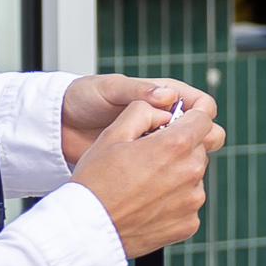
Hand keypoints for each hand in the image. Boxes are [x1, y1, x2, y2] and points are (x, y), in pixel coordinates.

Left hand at [60, 74, 217, 166]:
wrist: (61, 125)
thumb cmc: (83, 100)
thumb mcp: (109, 89)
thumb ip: (137, 91)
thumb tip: (169, 97)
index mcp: (164, 97)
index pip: (201, 106)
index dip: (202, 115)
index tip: (190, 125)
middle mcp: (167, 121)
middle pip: (203, 133)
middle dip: (199, 141)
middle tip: (179, 149)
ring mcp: (158, 144)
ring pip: (190, 156)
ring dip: (182, 160)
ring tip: (157, 162)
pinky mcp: (149, 164)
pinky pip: (171, 173)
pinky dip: (167, 176)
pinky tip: (150, 176)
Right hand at [69, 95, 218, 255]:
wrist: (87, 230)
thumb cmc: (95, 181)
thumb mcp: (112, 134)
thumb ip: (143, 112)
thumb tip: (164, 111)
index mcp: (175, 145)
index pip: (203, 119)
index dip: (187, 119)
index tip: (172, 126)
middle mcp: (191, 172)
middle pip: (197, 149)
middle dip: (178, 149)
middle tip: (147, 160)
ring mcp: (193, 201)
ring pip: (193, 177)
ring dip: (176, 176)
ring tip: (143, 185)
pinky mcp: (189, 223)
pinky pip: (188, 204)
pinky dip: (173, 202)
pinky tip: (147, 205)